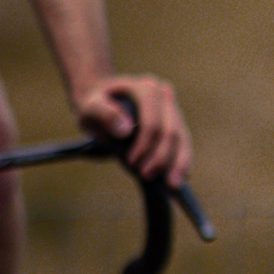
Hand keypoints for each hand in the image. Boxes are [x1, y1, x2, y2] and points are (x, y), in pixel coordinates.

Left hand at [76, 75, 192, 186]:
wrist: (104, 101)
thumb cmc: (95, 105)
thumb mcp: (90, 107)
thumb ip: (105, 114)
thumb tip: (125, 131)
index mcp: (146, 88)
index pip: (152, 121)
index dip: (145, 145)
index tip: (131, 162)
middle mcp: (164, 95)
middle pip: (170, 131)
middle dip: (161, 157)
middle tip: (147, 176)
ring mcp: (173, 109)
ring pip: (182, 138)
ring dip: (178, 163)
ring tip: (172, 185)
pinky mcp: (176, 123)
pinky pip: (183, 143)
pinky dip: (182, 161)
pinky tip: (180, 177)